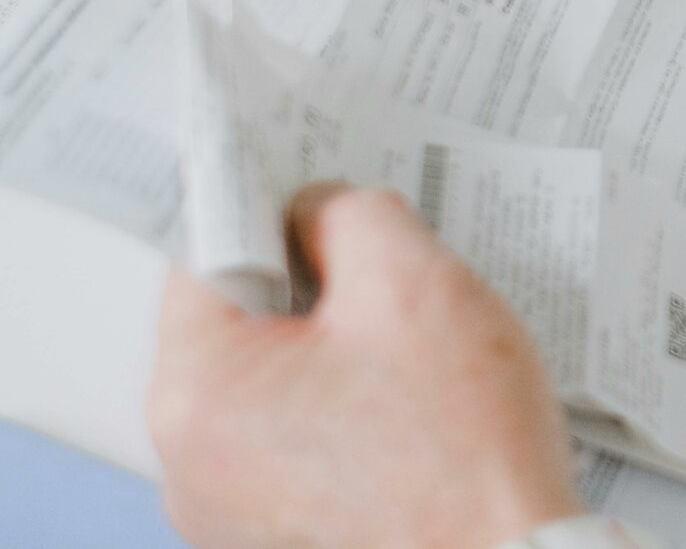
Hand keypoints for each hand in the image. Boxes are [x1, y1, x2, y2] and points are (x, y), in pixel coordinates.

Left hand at [149, 185, 582, 548]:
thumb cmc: (460, 447)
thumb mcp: (413, 281)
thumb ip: (351, 215)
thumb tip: (317, 212)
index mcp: (195, 393)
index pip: (206, 257)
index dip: (276, 216)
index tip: (331, 210)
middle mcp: (186, 464)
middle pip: (239, 324)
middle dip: (317, 291)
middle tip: (396, 290)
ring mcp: (226, 512)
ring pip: (272, 383)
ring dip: (335, 355)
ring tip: (414, 364)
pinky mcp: (271, 537)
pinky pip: (292, 442)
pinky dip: (344, 415)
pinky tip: (409, 416)